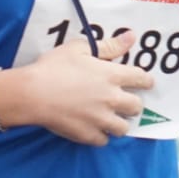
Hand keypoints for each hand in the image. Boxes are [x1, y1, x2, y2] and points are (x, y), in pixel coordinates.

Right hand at [7, 31, 152, 145]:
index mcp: (111, 75)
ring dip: (118, 122)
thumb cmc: (53, 67)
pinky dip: (100, 135)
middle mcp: (111, 99)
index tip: (144, 82)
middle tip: (123, 101)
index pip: (141, 79)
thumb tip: (131, 37)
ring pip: (123, 128)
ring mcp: (101, 119)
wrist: (32, 93)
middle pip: (136, 106)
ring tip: (109, 117)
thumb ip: (109, 45)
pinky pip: (104, 140)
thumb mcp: (79, 48)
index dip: (145, 80)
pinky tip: (92, 128)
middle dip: (133, 103)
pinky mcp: (88, 135)